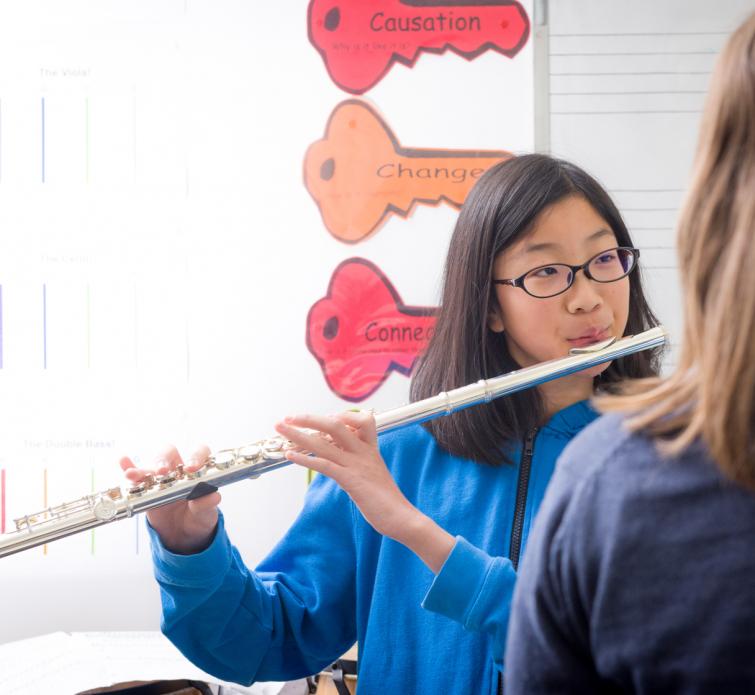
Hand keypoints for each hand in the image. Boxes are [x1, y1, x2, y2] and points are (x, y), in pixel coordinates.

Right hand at [119, 445, 219, 554]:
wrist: (185, 534)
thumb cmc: (198, 517)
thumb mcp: (206, 513)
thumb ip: (207, 504)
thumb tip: (213, 496)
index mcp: (198, 471)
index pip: (199, 453)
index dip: (195, 456)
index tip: (191, 468)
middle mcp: (178, 469)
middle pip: (170, 453)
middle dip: (165, 460)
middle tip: (162, 472)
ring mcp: (161, 478)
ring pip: (151, 466)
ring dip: (142, 468)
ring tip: (133, 474)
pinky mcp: (147, 489)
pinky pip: (137, 476)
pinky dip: (128, 468)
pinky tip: (123, 463)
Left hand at [274, 411, 419, 541]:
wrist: (403, 518)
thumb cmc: (387, 501)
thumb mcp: (374, 474)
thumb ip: (360, 464)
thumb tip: (343, 463)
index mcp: (372, 449)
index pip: (360, 420)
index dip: (341, 416)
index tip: (324, 418)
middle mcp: (364, 452)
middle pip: (335, 424)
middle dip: (309, 418)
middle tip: (289, 417)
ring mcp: (357, 465)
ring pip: (324, 442)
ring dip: (298, 434)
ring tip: (280, 428)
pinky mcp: (352, 481)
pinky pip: (325, 464)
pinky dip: (305, 458)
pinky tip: (290, 455)